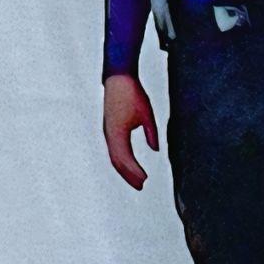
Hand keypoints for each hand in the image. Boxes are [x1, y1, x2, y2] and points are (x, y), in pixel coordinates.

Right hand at [103, 74, 159, 190]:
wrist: (118, 77)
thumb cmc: (132, 93)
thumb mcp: (147, 114)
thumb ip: (151, 133)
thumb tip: (155, 149)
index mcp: (118, 132)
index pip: (125, 158)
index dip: (134, 171)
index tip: (145, 180)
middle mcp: (109, 134)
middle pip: (117, 162)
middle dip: (129, 175)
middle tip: (141, 186)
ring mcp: (107, 132)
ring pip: (114, 157)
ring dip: (125, 169)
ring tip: (137, 179)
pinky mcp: (109, 129)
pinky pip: (114, 149)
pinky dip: (122, 160)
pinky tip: (129, 164)